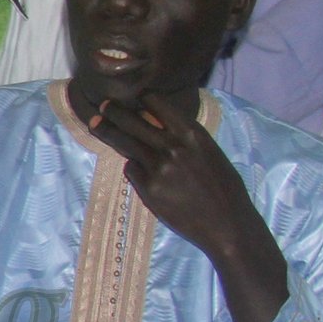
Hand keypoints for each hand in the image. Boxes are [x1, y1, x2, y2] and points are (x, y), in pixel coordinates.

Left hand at [83, 97, 289, 321]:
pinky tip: (142, 172)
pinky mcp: (148, 189)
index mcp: (192, 134)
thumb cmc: (225, 188)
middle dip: (115, 111)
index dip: (144, 99)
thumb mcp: (210, 152)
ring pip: (124, 143)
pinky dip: (133, 168)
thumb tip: (159, 125)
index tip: (136, 97)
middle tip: (103, 105)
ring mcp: (157, 168)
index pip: (158, 104)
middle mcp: (172, 146)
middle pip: (133, 121)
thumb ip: (185, 138)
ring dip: (108, 132)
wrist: (227, 224)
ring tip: (95, 123)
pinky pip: (131, 170)